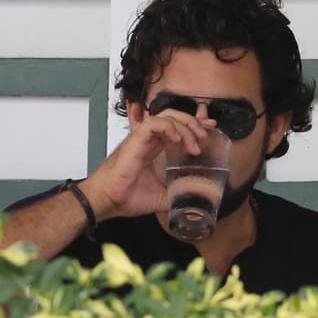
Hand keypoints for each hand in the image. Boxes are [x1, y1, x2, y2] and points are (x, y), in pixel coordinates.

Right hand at [82, 109, 216, 221]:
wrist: (108, 201)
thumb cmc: (126, 196)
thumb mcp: (160, 197)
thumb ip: (176, 194)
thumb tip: (193, 201)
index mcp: (153, 148)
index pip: (176, 128)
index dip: (194, 126)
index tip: (209, 130)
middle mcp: (148, 140)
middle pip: (174, 117)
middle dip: (193, 122)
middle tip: (206, 134)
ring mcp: (141, 138)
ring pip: (166, 117)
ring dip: (185, 125)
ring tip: (195, 141)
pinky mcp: (135, 139)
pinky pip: (154, 123)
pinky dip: (169, 127)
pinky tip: (177, 139)